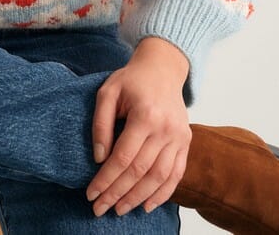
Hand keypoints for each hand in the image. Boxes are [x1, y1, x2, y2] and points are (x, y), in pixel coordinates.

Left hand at [86, 37, 190, 216]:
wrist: (162, 68)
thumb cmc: (131, 80)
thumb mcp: (108, 92)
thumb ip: (101, 124)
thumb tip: (99, 158)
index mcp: (146, 115)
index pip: (123, 157)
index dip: (106, 179)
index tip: (91, 194)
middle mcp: (166, 129)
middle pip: (140, 171)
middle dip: (118, 193)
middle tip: (100, 209)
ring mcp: (179, 137)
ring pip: (159, 178)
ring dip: (138, 198)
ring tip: (119, 209)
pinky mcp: (186, 141)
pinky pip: (176, 174)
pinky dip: (163, 193)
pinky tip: (147, 205)